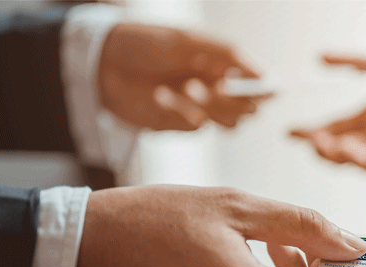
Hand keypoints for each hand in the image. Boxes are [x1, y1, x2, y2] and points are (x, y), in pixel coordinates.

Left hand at [99, 23, 262, 130]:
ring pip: (229, 123)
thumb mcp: (187, 40)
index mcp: (224, 64)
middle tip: (213, 87)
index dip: (264, 90)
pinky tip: (160, 95)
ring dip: (211, 108)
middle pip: (248, 108)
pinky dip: (181, 111)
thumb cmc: (145, 43)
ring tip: (185, 88)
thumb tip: (264, 74)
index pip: (259, 83)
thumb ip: (228, 55)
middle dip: (233, 99)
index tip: (258, 91)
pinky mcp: (180, 123)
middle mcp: (218, 87)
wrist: (101, 63)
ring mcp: (201, 107)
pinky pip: (196, 127)